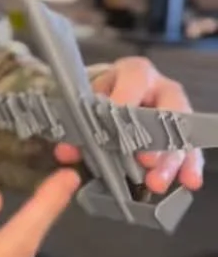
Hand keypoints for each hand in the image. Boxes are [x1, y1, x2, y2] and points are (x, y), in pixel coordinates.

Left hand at [54, 58, 203, 194]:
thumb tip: (67, 151)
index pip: (135, 81)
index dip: (126, 101)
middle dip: (155, 139)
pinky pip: (190, 150)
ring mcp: (175, 112)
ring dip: (169, 162)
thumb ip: (80, 125)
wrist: (117, 96)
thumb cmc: (105, 96)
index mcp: (135, 74)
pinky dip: (188, 167)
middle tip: (145, 161)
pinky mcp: (182, 134)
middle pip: (165, 111)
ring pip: (178, 135)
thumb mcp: (91, 102)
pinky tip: (188, 182)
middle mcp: (161, 89)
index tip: (116, 123)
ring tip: (156, 183)